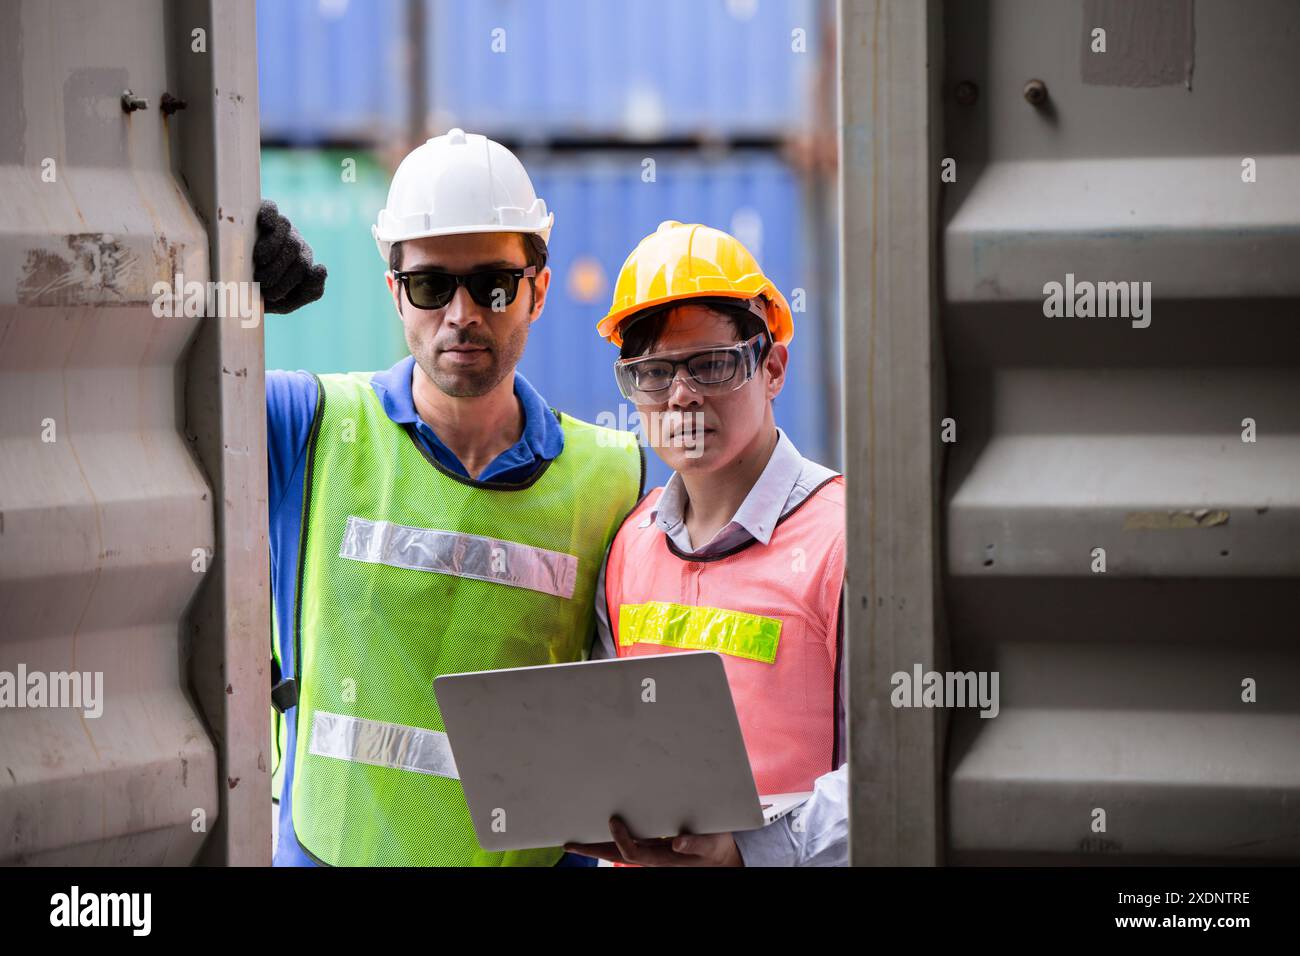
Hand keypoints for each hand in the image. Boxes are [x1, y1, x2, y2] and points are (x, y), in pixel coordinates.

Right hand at [254, 199, 326, 313]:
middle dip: (277, 274)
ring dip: (273, 252)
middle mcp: (297, 245)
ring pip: (289, 237)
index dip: (288, 287)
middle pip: (300, 258)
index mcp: (303, 265)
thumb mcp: (285, 300)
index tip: (269, 295)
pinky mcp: (266, 212)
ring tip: (258, 261)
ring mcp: (283, 228)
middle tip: (259, 282)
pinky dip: (270, 218)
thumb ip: (310, 291)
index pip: (310, 277)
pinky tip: (266, 226)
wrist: (229, 280)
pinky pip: (272, 211)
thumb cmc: (259, 289)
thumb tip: (322, 268)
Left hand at [565, 816, 743, 866]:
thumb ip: (695, 844)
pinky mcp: (655, 842)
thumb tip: (677, 842)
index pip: (633, 852)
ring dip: (599, 843)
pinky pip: (631, 839)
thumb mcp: (710, 845)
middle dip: (593, 849)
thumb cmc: (716, 849)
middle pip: (616, 854)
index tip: (613, 820)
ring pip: (620, 848)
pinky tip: (606, 827)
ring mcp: (652, 850)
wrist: (723, 856)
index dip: (621, 839)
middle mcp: (652, 855)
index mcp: (662, 858)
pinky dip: (615, 835)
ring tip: (579, 836)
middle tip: (569, 844)